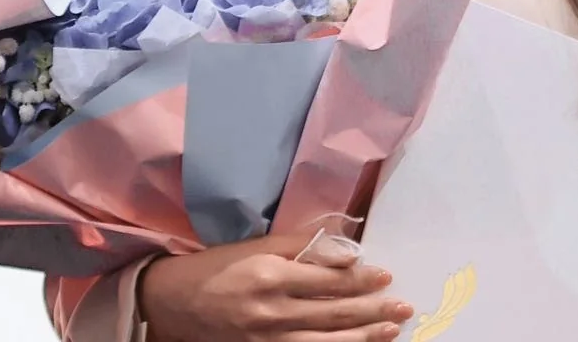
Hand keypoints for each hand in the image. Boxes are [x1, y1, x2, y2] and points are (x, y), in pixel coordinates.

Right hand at [138, 230, 412, 341]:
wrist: (174, 303)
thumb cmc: (220, 265)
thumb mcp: (258, 245)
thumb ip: (302, 246)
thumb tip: (347, 251)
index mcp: (271, 274)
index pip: (329, 278)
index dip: (361, 279)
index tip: (386, 276)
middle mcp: (272, 309)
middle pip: (333, 312)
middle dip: (372, 310)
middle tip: (403, 307)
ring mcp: (267, 338)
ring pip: (325, 341)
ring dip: (363, 336)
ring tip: (392, 331)